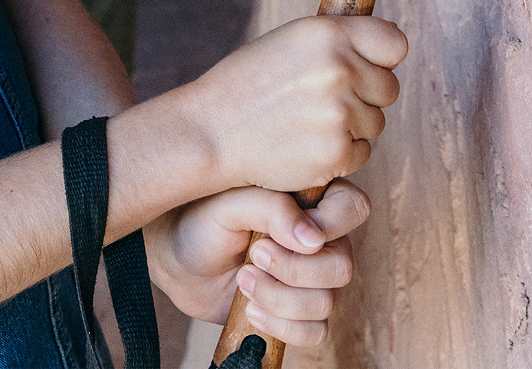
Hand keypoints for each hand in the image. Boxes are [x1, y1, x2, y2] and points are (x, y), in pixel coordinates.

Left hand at [147, 179, 371, 345]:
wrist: (178, 260)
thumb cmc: (204, 220)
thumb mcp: (231, 203)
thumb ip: (272, 209)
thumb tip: (313, 239)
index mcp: (312, 200)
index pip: (353, 208)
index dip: (330, 226)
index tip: (283, 235)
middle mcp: (321, 240)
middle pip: (342, 266)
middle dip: (293, 270)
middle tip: (253, 256)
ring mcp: (312, 278)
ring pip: (327, 303)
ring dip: (278, 297)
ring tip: (243, 280)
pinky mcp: (298, 312)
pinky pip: (315, 332)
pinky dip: (281, 326)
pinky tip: (251, 310)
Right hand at [178, 16, 405, 193]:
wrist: (214, 131)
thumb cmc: (251, 82)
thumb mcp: (292, 40)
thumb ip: (340, 40)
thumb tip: (394, 45)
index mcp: (329, 33)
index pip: (395, 43)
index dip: (382, 57)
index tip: (366, 65)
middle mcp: (340, 70)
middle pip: (389, 88)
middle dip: (365, 96)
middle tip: (324, 99)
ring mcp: (340, 114)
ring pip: (376, 123)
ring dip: (352, 126)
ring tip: (308, 121)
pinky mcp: (336, 153)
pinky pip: (363, 152)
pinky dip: (341, 153)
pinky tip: (307, 143)